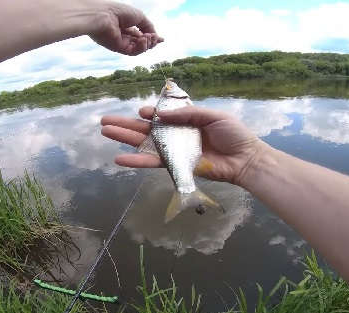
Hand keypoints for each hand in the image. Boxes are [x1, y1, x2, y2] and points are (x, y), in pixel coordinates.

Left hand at [87, 1, 162, 54]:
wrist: (104, 15)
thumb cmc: (119, 12)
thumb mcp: (139, 16)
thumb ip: (148, 26)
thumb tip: (155, 36)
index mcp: (127, 25)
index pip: (141, 34)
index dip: (152, 37)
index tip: (161, 39)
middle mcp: (124, 35)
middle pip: (141, 43)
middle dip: (151, 41)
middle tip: (157, 38)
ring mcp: (121, 42)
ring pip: (139, 48)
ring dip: (147, 44)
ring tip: (150, 38)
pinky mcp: (118, 49)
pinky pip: (133, 51)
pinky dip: (141, 47)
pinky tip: (143, 40)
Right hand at [101, 106, 268, 185]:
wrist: (244, 159)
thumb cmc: (233, 134)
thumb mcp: (212, 115)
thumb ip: (186, 113)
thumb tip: (158, 114)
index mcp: (185, 119)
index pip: (161, 115)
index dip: (150, 112)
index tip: (142, 110)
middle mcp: (176, 134)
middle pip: (146, 128)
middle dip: (125, 124)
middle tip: (104, 121)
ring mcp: (173, 150)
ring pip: (144, 143)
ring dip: (124, 139)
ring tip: (105, 132)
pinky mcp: (175, 165)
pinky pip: (152, 162)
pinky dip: (136, 161)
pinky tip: (119, 159)